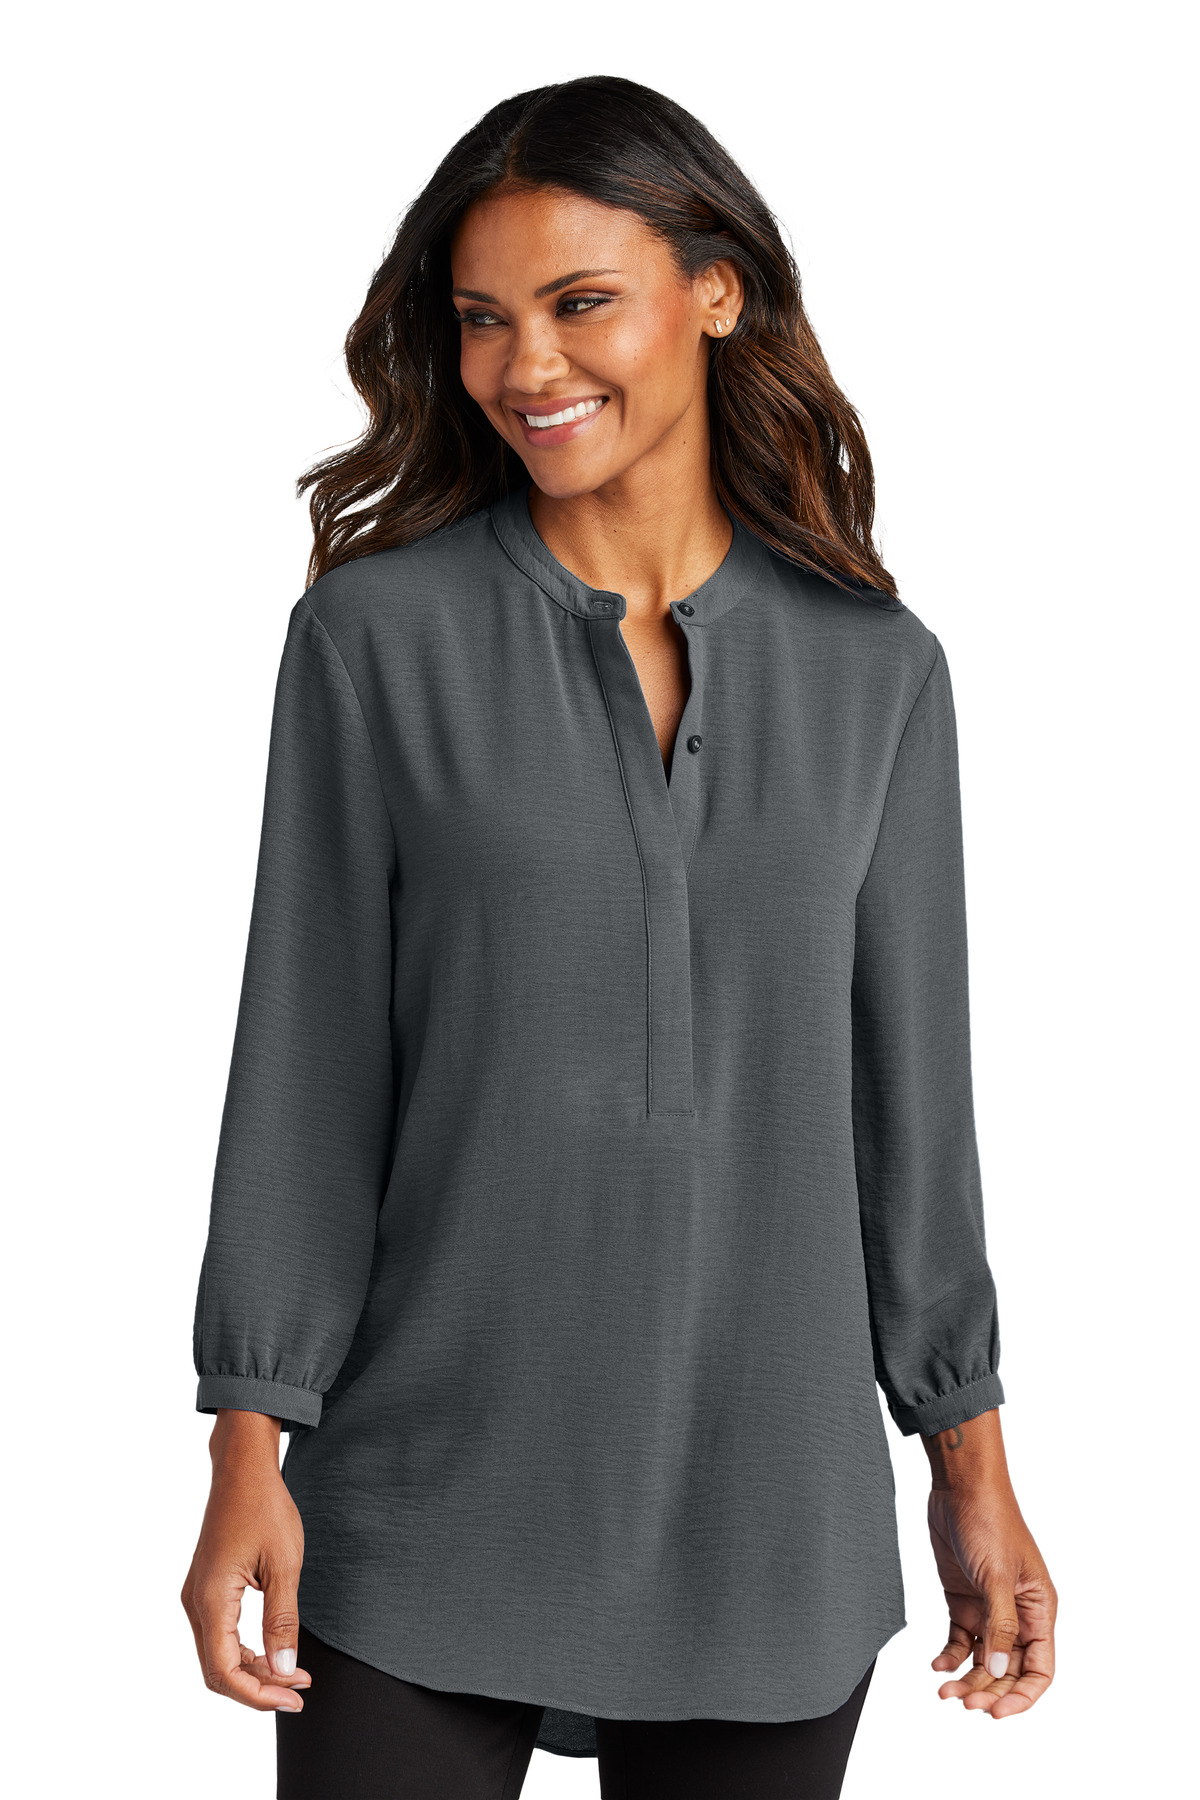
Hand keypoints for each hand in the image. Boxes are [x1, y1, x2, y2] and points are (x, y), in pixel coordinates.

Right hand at [181, 1408, 311, 1711]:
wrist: (242, 1469)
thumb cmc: (265, 1508)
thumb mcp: (284, 1564)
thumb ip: (282, 1620)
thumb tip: (284, 1670)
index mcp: (211, 1598)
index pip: (224, 1671)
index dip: (257, 1695)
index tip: (294, 1698)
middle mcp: (195, 1602)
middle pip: (217, 1670)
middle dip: (257, 1688)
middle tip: (300, 1690)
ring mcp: (197, 1595)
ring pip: (217, 1655)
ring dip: (252, 1671)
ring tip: (295, 1674)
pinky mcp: (205, 1588)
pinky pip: (219, 1635)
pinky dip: (244, 1650)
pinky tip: (274, 1651)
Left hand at [922, 1411, 1056, 1718]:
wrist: (960, 1486)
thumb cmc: (990, 1519)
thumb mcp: (997, 1575)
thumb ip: (999, 1624)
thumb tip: (1000, 1669)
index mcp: (1039, 1609)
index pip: (1040, 1668)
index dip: (1022, 1696)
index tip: (996, 1712)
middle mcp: (1017, 1613)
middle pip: (1009, 1670)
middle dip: (989, 1690)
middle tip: (963, 1701)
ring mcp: (989, 1607)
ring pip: (983, 1658)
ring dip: (967, 1677)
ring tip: (944, 1689)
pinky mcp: (964, 1599)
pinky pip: (961, 1639)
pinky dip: (951, 1656)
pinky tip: (937, 1665)